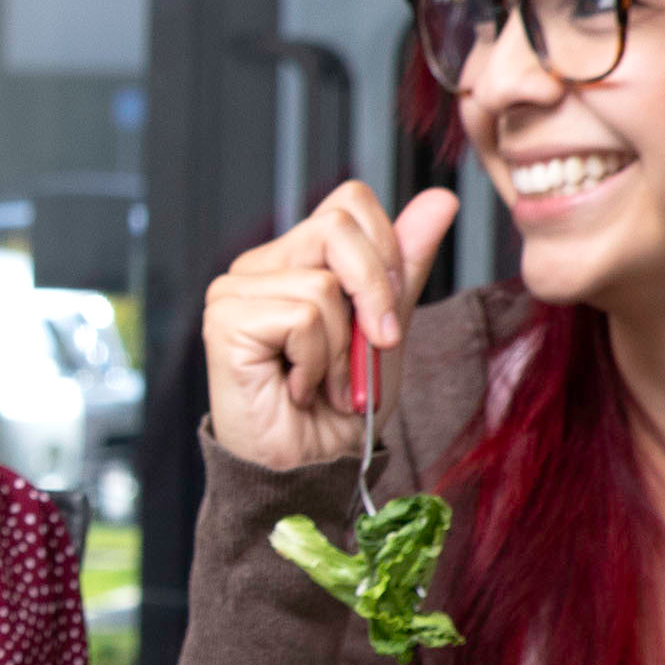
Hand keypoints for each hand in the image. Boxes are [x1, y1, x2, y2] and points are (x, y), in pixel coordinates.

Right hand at [203, 181, 459, 473]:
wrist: (313, 465)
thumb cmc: (342, 405)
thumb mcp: (387, 327)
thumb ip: (403, 264)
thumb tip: (438, 199)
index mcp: (294, 258)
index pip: (347, 204)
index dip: (385, 250)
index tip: (390, 312)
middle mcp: (258, 266)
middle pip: (337, 226)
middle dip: (376, 292)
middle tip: (374, 345)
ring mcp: (234, 291)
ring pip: (323, 283)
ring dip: (343, 347)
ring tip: (325, 381)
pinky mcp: (225, 320)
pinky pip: (303, 318)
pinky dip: (317, 362)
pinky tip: (297, 387)